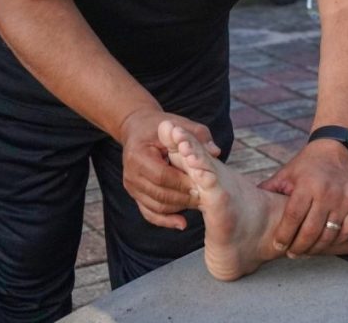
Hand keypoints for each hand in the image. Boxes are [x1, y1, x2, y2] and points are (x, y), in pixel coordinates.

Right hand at [119, 108, 220, 229]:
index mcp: (139, 154)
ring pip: (155, 206)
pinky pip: (149, 212)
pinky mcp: (135, 195)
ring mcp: (131, 186)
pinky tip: (182, 223)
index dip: (183, 182)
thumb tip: (215, 152)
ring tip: (199, 204)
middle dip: (184, 198)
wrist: (138, 130)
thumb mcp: (179, 124)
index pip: (162, 175)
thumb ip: (197, 136)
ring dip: (178, 209)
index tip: (202, 184)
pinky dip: (165, 220)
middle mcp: (131, 173)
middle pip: (159, 194)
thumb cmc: (162, 127)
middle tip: (205, 197)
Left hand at [258, 140, 347, 256]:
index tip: (278, 246)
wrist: (337, 150)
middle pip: (311, 230)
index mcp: (307, 184)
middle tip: (292, 253)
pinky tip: (324, 244)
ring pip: (329, 234)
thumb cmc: (307, 165)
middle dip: (299, 247)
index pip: (293, 218)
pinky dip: (335, 242)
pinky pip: (346, 231)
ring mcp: (344, 199)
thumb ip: (269, 190)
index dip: (284, 235)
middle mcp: (327, 192)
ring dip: (316, 248)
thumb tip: (245, 208)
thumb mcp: (286, 174)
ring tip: (306, 251)